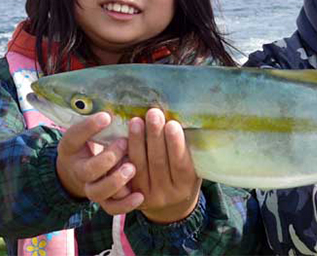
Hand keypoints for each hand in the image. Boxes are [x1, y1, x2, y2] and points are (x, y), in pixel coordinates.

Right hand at [56, 112, 143, 214]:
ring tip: (132, 168)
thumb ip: (98, 122)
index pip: (74, 138)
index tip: (107, 116)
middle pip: (88, 170)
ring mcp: (91, 188)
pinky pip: (112, 208)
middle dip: (107, 157)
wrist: (81, 170)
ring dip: (116, 180)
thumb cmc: (92, 142)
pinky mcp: (104, 201)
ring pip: (99, 191)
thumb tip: (112, 112)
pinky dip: (125, 204)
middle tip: (124, 143)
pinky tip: (140, 195)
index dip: (88, 127)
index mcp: (71, 149)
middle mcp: (79, 171)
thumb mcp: (89, 129)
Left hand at [128, 108, 201, 223]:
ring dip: (137, 141)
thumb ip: (187, 151)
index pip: (180, 164)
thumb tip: (181, 119)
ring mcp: (147, 196)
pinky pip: (126, 173)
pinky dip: (125, 154)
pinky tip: (123, 137)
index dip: (176, 144)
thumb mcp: (193, 167)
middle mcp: (167, 194)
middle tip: (153, 114)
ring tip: (136, 121)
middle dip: (155, 136)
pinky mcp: (131, 194)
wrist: (169, 204)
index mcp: (186, 186)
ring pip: (140, 167)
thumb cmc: (182, 174)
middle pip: (158, 163)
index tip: (172, 123)